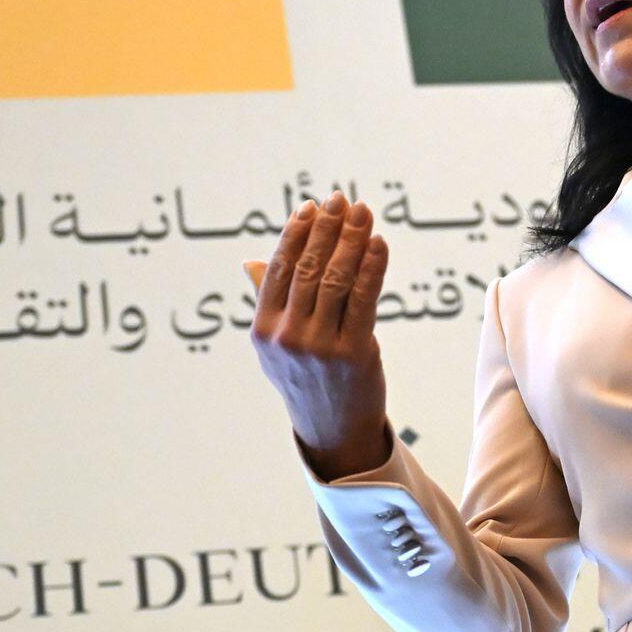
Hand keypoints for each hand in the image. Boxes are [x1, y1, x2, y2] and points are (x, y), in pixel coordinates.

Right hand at [248, 193, 392, 480]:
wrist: (333, 431)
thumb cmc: (306, 379)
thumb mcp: (277, 346)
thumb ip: (269, 302)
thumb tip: (253, 263)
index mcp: (264, 330)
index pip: (280, 268)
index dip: (297, 234)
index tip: (312, 207)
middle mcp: (288, 337)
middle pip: (309, 268)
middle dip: (328, 229)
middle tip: (342, 201)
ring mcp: (320, 346)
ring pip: (337, 279)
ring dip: (353, 240)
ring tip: (364, 213)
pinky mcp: (354, 353)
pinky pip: (365, 299)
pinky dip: (373, 267)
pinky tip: (378, 244)